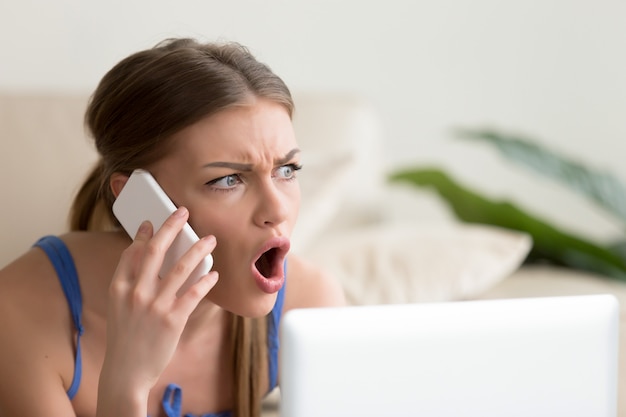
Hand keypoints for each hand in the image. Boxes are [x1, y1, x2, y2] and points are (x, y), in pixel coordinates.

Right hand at [98, 207, 217, 407]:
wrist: (126, 371)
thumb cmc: (125, 338)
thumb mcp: (118, 308)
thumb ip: (129, 284)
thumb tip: (145, 260)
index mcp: (119, 288)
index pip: (131, 253)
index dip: (144, 235)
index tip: (152, 222)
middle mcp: (135, 294)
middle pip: (155, 252)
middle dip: (170, 228)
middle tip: (183, 212)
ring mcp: (154, 306)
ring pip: (180, 269)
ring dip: (197, 250)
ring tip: (209, 240)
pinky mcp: (172, 320)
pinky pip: (193, 294)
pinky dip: (205, 281)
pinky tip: (214, 274)